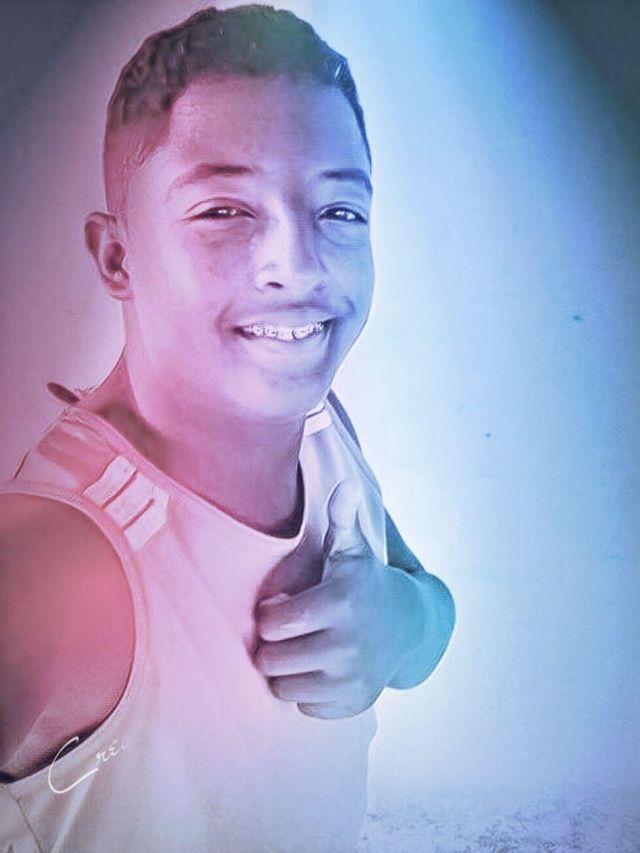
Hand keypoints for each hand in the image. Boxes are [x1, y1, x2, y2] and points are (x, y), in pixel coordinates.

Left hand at [253, 480, 424, 718]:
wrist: (408, 624)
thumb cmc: (364, 581)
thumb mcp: (353, 549)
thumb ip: (341, 517)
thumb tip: (345, 484)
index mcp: (339, 602)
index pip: (269, 624)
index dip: (270, 614)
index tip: (283, 606)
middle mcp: (347, 644)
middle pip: (270, 660)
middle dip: (273, 646)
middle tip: (289, 632)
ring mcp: (352, 679)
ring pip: (283, 688)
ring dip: (286, 670)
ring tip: (302, 649)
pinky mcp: (354, 705)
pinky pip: (305, 707)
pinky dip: (307, 692)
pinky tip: (322, 670)